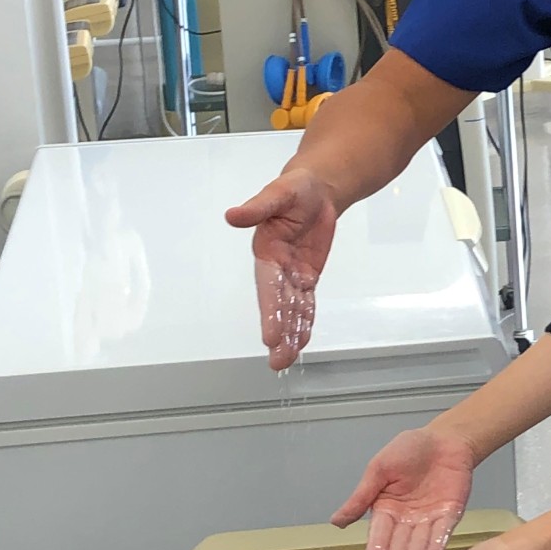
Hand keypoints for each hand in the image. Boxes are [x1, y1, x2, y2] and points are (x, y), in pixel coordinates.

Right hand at [225, 169, 337, 369]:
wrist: (317, 190)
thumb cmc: (295, 189)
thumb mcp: (279, 192)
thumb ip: (258, 207)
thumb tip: (233, 215)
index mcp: (267, 251)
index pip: (268, 286)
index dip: (270, 312)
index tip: (270, 336)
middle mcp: (277, 267)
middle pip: (279, 305)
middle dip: (280, 333)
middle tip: (278, 359)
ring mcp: (292, 274)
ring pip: (292, 309)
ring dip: (291, 334)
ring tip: (286, 360)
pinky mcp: (306, 275)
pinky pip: (306, 302)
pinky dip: (305, 321)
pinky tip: (302, 340)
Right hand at [332, 427, 475, 549]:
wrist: (444, 438)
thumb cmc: (409, 448)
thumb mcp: (379, 469)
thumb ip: (361, 497)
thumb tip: (335, 522)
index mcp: (386, 508)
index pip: (379, 532)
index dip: (376, 547)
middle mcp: (406, 519)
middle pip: (399, 543)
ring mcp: (428, 519)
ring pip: (419, 543)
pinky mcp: (449, 516)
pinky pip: (441, 534)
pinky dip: (436, 547)